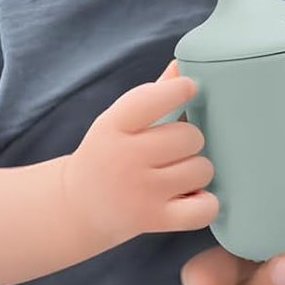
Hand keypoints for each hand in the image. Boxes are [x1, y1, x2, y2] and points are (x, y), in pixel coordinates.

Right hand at [64, 70, 217, 250]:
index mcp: (112, 127)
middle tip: (176, 149)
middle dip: (190, 140)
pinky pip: (204, 208)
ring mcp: (139, 192)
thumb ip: (152, 95)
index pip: (152, 99)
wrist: (78, 207)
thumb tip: (182, 65)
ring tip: (179, 173)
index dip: (179, 90)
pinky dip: (206, 203)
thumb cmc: (108, 154)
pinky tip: (192, 197)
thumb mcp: (118, 122)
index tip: (189, 88)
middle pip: (189, 136)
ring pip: (201, 168)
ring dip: (197, 170)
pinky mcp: (154, 219)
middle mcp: (124, 159)